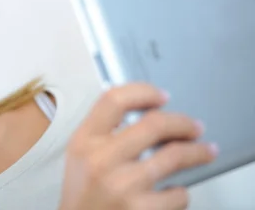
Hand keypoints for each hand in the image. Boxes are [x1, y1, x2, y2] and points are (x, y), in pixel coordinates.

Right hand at [59, 82, 217, 209]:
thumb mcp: (81, 154)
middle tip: (194, 126)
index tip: (161, 96)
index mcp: (85, 140)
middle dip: (182, 123)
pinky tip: (176, 189)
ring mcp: (123, 185)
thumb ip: (103, 129)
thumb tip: (140, 108)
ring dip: (197, 152)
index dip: (143, 91)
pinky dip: (181, 191)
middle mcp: (102, 159)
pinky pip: (178, 193)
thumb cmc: (83, 194)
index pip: (114, 100)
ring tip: (205, 151)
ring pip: (174, 156)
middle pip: (153, 124)